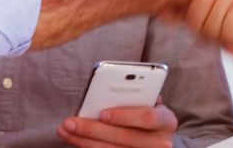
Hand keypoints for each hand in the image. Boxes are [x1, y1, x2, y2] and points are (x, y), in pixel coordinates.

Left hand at [57, 101, 177, 147]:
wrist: (160, 142)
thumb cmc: (150, 115)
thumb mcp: (150, 103)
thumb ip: (138, 95)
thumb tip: (108, 90)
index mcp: (167, 121)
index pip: (148, 117)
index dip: (125, 116)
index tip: (102, 113)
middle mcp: (160, 143)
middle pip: (124, 138)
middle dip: (94, 129)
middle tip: (71, 121)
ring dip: (84, 141)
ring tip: (66, 130)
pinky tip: (75, 140)